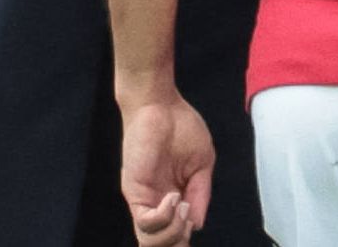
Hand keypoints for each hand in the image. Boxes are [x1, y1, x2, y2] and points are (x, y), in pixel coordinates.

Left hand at [120, 97, 213, 243]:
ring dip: (173, 232)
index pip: (175, 234)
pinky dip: (163, 218)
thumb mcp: (202, 164)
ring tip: (183, 207)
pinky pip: (145, 223)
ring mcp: (144, 200)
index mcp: (174, 198)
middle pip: (161, 244)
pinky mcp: (134, 192)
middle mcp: (157, 203)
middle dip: (178, 243)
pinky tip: (174, 198)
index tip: (194, 224)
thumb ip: (201, 195)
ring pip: (150, 241)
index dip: (185, 238)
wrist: (160, 104)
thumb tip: (197, 224)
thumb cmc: (181, 126)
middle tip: (189, 223)